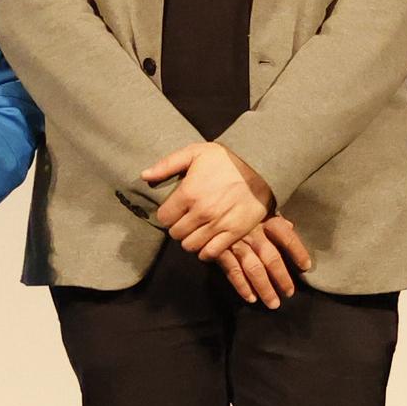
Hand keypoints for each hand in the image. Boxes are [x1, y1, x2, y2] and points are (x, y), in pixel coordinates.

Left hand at [139, 136, 272, 256]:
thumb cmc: (226, 159)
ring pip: (190, 246)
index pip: (164, 218)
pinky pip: (211, 253)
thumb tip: (144, 176)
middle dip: (177, 228)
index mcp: (189, 193)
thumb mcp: (195, 152)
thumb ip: (167, 164)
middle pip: (176, 234)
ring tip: (196, 230)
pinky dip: (206, 250)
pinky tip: (207, 240)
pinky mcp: (234, 233)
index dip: (166, 215)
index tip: (174, 211)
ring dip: (190, 240)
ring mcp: (218, 224)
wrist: (261, 167)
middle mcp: (201, 212)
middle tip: (185, 220)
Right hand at [213, 215, 309, 307]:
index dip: (298, 252)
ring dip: (264, 288)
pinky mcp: (219, 251)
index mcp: (264, 219)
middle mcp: (252, 231)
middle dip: (281, 278)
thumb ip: (273, 217)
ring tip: (273, 303)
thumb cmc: (238, 207)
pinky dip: (242, 286)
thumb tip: (291, 226)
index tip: (306, 267)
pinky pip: (233, 271)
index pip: (286, 236)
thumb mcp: (257, 207)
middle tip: (289, 293)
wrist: (209, 205)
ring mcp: (236, 242)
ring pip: (254, 269)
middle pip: (271, 258)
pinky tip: (251, 297)